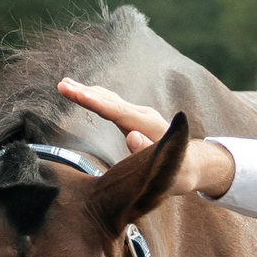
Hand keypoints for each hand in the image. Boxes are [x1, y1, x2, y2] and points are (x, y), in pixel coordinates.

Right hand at [56, 78, 235, 196]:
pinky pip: (112, 105)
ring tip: (66, 84)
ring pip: (110, 100)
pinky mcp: (136, 119)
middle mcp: (142, 115)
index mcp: (146, 125)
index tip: (73, 91)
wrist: (195, 164)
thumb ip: (148, 153)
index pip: (114, 110)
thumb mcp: (168, 168)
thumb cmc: (180, 172)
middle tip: (61, 84)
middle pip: (109, 101)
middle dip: (85, 92)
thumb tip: (131, 137)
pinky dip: (96, 98)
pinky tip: (86, 93)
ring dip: (88, 92)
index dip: (92, 101)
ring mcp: (140, 115)